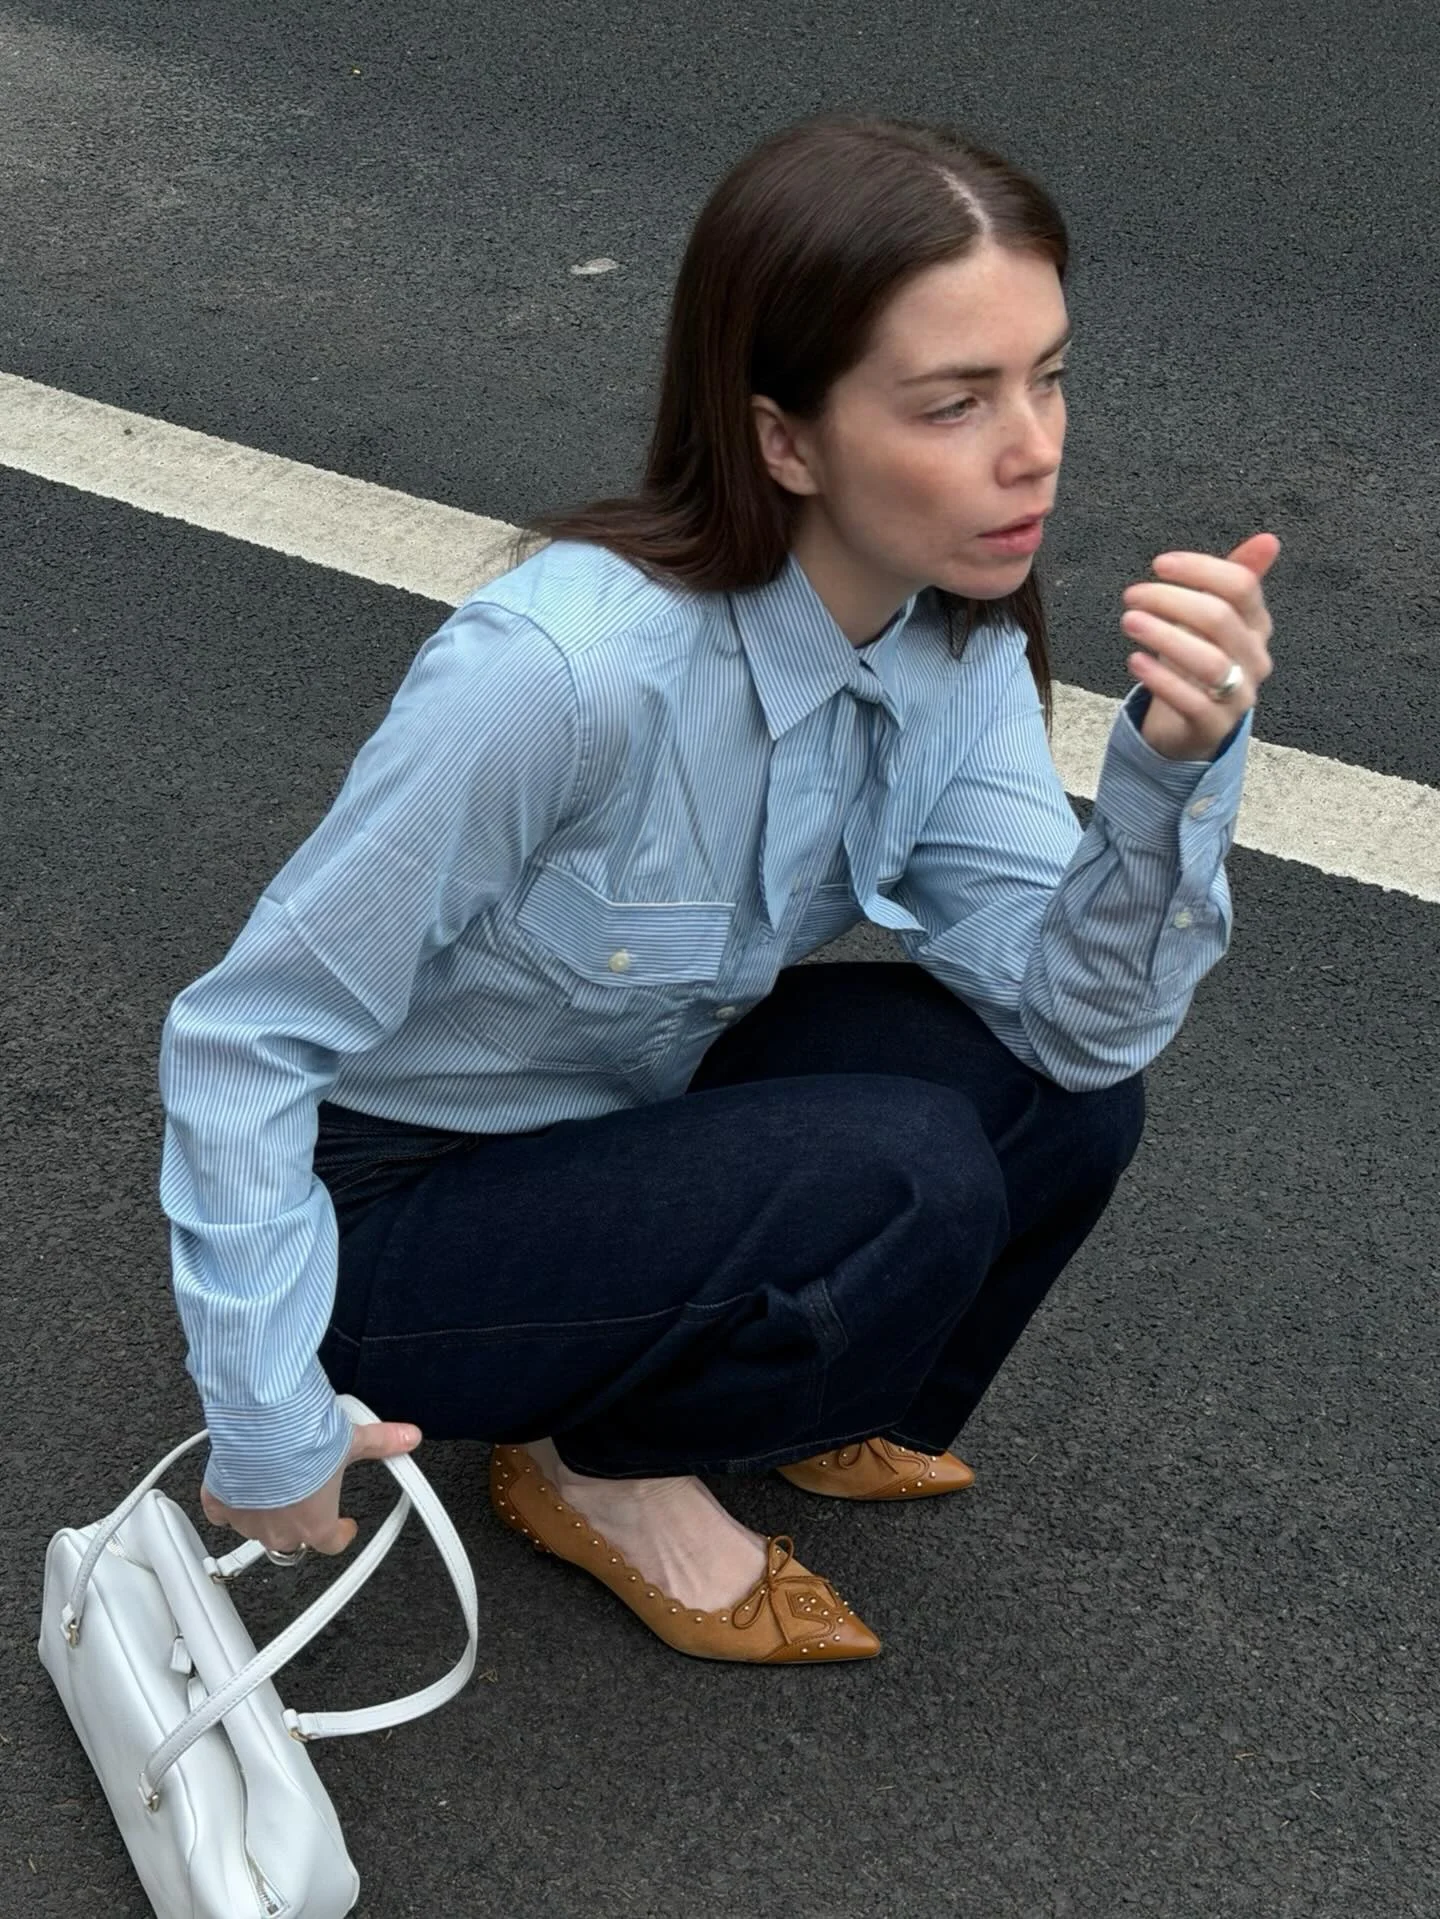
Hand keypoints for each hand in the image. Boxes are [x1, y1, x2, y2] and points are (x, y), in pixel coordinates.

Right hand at [199, 1419, 421, 1557]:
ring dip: (266, 1511)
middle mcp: (281, 1530)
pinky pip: (222, 1513)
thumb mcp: (354, 1440)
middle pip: (291, 1538)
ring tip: (273, 1482)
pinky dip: (228, 1502)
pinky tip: (236, 1486)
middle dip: (298, 1521)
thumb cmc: (307, 1440)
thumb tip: (408, 1437)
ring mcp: (248, 1520)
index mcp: (316, 1524)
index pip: (331, 1543)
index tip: (343, 1525)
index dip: (339, 1533)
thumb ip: (382, 1442)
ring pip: (257, 1527)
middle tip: (304, 1495)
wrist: (264, 1426)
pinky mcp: (220, 1504)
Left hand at [1121, 532, 1279, 760]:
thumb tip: (1268, 539)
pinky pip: (1192, 702)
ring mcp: (1238, 695)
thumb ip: (1229, 581)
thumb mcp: (1211, 619)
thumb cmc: (1196, 660)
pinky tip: (1135, 659)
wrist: (1190, 726)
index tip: (1159, 564)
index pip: (1241, 586)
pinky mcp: (1214, 726)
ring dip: (1164, 636)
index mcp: (1257, 625)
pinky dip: (1160, 679)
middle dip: (1172, 601)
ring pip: (1209, 661)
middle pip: (1220, 619)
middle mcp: (1255, 658)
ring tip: (1129, 622)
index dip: (1200, 569)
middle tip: (1132, 595)